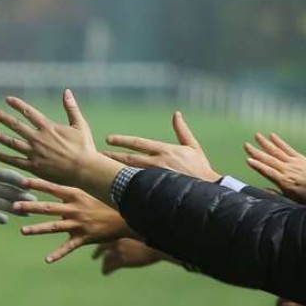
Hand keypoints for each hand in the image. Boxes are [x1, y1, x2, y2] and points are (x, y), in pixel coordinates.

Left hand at [0, 89, 123, 201]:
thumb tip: (66, 91)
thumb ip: (71, 108)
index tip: (7, 99)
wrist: (85, 170)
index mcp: (48, 127)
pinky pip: (16, 161)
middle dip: (3, 118)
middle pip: (16, 126)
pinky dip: (5, 157)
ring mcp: (35, 153)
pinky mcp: (35, 167)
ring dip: (0, 136)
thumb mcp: (80, 125)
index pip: (29, 112)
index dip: (17, 104)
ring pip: (12, 143)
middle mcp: (38, 139)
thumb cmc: (85, 148)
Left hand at [14, 176, 131, 262]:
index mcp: (76, 195)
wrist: (127, 217)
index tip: (21, 182)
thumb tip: (60, 183)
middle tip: (15, 206)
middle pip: (49, 207)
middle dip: (31, 207)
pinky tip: (47, 260)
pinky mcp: (84, 237)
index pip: (53, 188)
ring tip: (23, 231)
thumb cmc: (108, 202)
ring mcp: (78, 224)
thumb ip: (74, 190)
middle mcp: (75, 208)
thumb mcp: (92, 192)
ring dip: (37, 229)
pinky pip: (68, 247)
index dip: (37, 184)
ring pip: (54, 227)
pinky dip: (57, 254)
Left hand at [91, 238, 165, 274]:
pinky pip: (109, 267)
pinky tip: (105, 273)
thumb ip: (135, 236)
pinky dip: (106, 270)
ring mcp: (118, 251)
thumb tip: (137, 238)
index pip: (108, 236)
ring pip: (106, 259)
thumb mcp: (141, 232)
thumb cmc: (154, 238)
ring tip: (103, 269)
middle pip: (102, 246)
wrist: (157, 244)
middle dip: (97, 252)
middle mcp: (117, 240)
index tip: (102, 244)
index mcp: (121, 232)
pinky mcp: (121, 261)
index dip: (104, 240)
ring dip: (104, 264)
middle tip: (94, 257)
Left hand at [105, 111, 219, 180]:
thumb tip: (176, 114)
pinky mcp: (155, 191)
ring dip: (114, 170)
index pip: (138, 143)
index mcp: (164, 150)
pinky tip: (112, 185)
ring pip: (129, 173)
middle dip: (112, 156)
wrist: (208, 190)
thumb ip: (182, 130)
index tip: (108, 139)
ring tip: (100, 169)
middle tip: (98, 154)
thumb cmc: (200, 169)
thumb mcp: (192, 147)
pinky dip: (124, 185)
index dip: (121, 140)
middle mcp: (156, 163)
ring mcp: (154, 178)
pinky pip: (136, 187)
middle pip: (128, 158)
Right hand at [243, 133, 305, 204]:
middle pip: (270, 160)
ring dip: (265, 144)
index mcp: (285, 182)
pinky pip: (288, 148)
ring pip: (277, 152)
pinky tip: (272, 135)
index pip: (269, 172)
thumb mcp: (293, 202)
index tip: (248, 160)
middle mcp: (288, 170)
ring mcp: (294, 163)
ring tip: (256, 136)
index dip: (258, 166)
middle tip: (246, 145)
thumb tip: (265, 191)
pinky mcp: (300, 158)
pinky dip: (279, 142)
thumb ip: (278, 195)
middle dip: (257, 152)